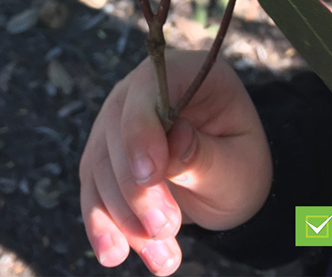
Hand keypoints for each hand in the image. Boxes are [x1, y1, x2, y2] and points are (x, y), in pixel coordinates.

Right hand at [79, 49, 271, 274]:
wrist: (226, 179)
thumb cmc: (238, 161)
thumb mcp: (240, 163)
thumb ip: (206, 155)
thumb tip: (174, 143)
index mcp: (184, 72)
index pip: (149, 87)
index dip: (142, 128)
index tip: (152, 174)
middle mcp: (142, 89)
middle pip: (117, 129)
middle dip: (136, 188)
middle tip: (167, 229)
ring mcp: (117, 120)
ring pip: (99, 164)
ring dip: (123, 216)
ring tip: (161, 258)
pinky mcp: (103, 156)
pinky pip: (91, 189)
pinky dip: (101, 224)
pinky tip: (114, 254)